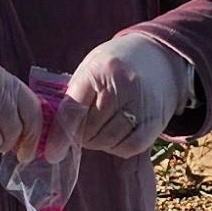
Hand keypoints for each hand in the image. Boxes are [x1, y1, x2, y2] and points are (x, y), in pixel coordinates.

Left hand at [58, 30, 191, 156]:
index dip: (60, 134)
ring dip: (98, 142)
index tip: (52, 152)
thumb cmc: (115, 64)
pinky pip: (129, 147)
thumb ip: (74, 95)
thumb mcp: (91, 67)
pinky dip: (117, 147)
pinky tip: (115, 136)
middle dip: (80, 135)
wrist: (159, 58)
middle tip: (81, 129)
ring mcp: (141, 105)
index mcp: (100, 70)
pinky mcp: (155, 122)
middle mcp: (123, 86)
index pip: (74, 109)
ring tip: (99, 129)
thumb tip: (53, 133)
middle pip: (90, 129)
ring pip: (108, 141)